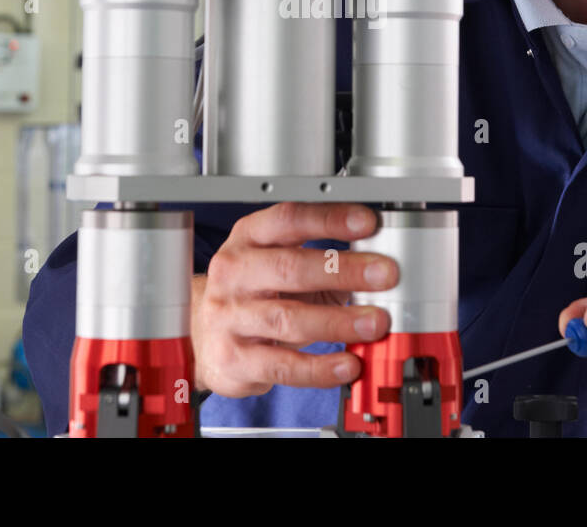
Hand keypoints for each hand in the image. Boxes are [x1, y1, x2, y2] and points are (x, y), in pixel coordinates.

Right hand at [192, 202, 398, 397]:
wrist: (202, 336)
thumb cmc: (253, 293)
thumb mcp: (279, 263)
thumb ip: (321, 258)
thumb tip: (378, 261)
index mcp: (247, 238)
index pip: (287, 219)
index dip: (329, 220)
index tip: (367, 223)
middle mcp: (234, 273)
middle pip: (289, 267)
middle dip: (343, 270)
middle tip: (384, 274)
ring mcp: (229, 316)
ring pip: (288, 318)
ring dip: (338, 321)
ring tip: (375, 323)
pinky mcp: (233, 358)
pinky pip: (283, 364)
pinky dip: (320, 367)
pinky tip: (348, 364)